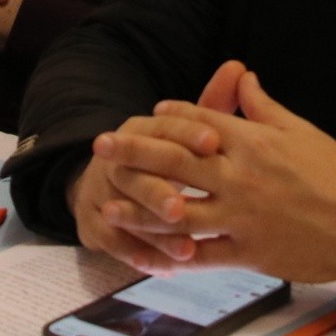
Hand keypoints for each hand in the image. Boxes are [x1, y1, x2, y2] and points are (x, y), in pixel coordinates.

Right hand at [64, 61, 243, 269]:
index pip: (163, 126)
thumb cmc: (165, 155)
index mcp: (143, 128)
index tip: (213, 142)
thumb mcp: (189, 129)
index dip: (187, 132)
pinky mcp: (96, 224)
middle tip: (184, 207)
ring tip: (185, 250)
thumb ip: (214, 104)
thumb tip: (240, 66)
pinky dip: (138, 256)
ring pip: (126, 211)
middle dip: (160, 190)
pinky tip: (161, 268)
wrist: (107, 183)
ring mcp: (103, 191)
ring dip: (153, 232)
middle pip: (139, 170)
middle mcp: (119, 157)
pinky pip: (115, 242)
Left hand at [83, 63, 335, 282]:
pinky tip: (150, 250)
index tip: (146, 115)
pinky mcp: (248, 252)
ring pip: (179, 212)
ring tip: (108, 202)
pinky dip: (174, 253)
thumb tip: (241, 76)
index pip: (199, 124)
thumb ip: (263, 106)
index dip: (169, 118)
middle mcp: (240, 176)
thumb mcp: (301, 130)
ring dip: (140, 208)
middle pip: (176, 162)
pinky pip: (203, 254)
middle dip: (135, 152)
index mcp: (253, 142)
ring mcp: (242, 216)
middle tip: (103, 147)